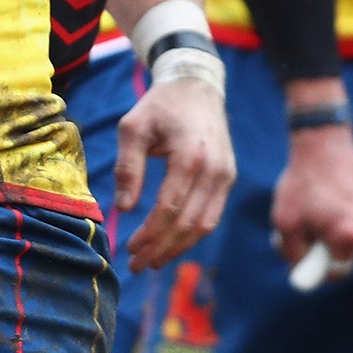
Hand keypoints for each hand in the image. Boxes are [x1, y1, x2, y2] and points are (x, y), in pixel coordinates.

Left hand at [116, 75, 235, 271]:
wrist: (197, 87)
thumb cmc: (160, 106)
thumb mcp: (133, 128)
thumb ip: (128, 167)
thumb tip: (124, 209)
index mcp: (190, 156)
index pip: (170, 207)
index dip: (150, 233)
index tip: (129, 248)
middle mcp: (214, 171)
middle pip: (189, 223)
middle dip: (162, 248)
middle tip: (137, 265)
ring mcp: (226, 176)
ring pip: (204, 225)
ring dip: (178, 248)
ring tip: (152, 261)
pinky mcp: (227, 179)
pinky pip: (211, 215)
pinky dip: (191, 234)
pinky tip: (171, 243)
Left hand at [272, 120, 352, 273]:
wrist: (321, 142)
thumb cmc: (300, 183)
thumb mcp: (284, 222)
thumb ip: (293, 253)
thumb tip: (300, 273)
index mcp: (350, 236)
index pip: (339, 271)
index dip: (318, 271)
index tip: (304, 265)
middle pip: (344, 253)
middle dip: (323, 246)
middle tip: (303, 229)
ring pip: (348, 233)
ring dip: (330, 227)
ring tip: (314, 203)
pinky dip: (338, 211)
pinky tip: (326, 192)